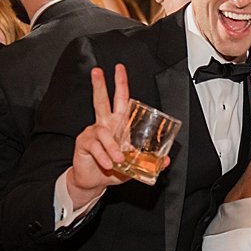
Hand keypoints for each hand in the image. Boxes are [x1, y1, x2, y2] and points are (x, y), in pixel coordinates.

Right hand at [67, 65, 167, 202]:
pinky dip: (104, 156)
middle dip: (100, 85)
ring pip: (102, 130)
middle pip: (101, 100)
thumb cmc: (114, 168)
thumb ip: (150, 161)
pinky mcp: (84, 143)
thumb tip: (166, 161)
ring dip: (113, 146)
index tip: (119, 69)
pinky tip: (108, 164)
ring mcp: (93, 133)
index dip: (121, 84)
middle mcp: (104, 125)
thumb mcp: (135, 165)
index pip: (120, 100)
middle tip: (99, 71)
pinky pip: (95, 146)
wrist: (94, 181)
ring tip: (119, 160)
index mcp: (118, 125)